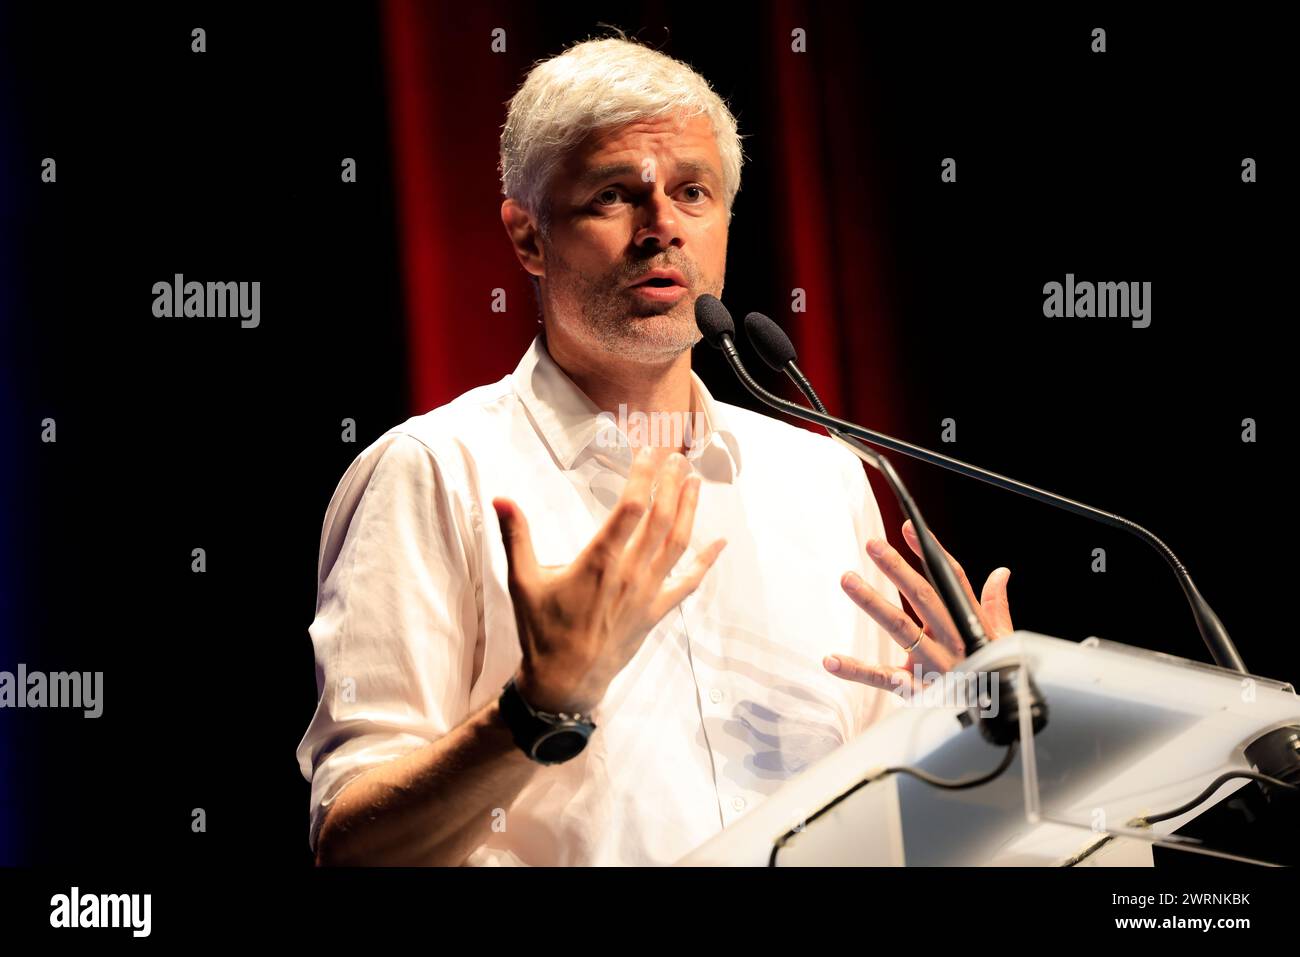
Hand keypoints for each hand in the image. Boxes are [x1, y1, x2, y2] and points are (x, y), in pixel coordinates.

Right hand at [494, 448, 726, 713]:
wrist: (564, 681)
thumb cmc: (542, 630)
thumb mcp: (522, 581)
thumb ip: (515, 536)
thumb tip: (499, 498)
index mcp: (598, 561)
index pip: (629, 509)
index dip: (642, 476)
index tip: (648, 451)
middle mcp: (628, 574)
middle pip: (659, 520)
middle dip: (670, 485)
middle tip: (678, 457)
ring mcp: (646, 594)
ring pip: (677, 544)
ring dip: (688, 510)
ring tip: (695, 482)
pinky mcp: (655, 612)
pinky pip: (687, 583)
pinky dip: (706, 562)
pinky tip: (720, 543)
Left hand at [826, 519, 1012, 695]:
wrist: (998, 724)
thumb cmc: (994, 674)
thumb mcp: (1001, 640)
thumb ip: (995, 605)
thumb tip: (1001, 573)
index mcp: (970, 624)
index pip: (951, 581)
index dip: (931, 553)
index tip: (908, 528)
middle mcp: (954, 641)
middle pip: (924, 598)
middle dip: (897, 569)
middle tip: (872, 545)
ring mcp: (934, 666)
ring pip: (902, 630)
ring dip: (873, 603)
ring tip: (848, 579)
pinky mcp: (917, 691)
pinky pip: (883, 679)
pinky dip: (856, 670)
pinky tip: (831, 660)